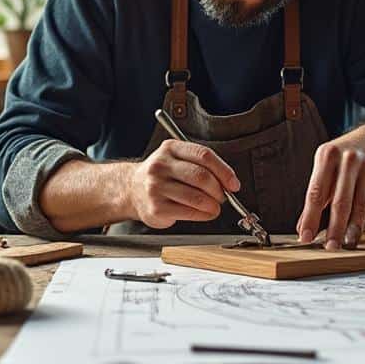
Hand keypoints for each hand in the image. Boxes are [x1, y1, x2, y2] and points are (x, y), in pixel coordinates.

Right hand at [125, 139, 240, 229]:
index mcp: (170, 148)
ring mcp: (156, 187)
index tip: (233, 183)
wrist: (131, 190)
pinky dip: (203, 215)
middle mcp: (161, 165)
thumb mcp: (177, 159)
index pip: (204, 156)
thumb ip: (201, 166)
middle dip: (219, 190)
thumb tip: (228, 182)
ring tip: (215, 207)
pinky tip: (205, 213)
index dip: (224, 171)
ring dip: (213, 205)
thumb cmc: (162, 176)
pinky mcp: (156, 207)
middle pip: (201, 177)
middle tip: (223, 197)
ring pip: (196, 197)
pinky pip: (188, 212)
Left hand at [296, 125, 364, 250]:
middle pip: (340, 202)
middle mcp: (348, 160)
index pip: (316, 193)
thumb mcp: (327, 165)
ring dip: (352, 229)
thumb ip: (317, 193)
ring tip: (345, 243)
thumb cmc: (346, 156)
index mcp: (327, 156)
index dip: (310, 218)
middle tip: (329, 247)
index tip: (305, 237)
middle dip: (334, 228)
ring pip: (359, 206)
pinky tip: (358, 231)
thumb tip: (303, 225)